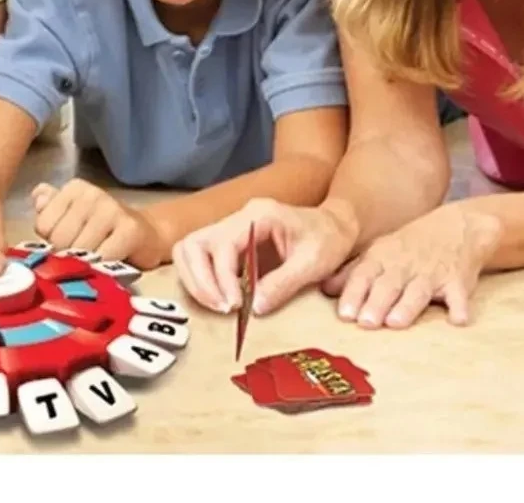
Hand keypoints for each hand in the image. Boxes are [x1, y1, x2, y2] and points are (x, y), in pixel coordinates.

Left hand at [31, 180, 167, 268]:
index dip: (52, 242)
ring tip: (95, 258)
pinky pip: (102, 258)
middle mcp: (92, 193)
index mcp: (74, 188)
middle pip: (60, 239)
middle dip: (68, 255)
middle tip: (83, 253)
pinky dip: (102, 267)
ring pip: (79, 250)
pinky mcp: (129, 229)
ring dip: (86, 263)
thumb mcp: (72, 217)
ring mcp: (111, 209)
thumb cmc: (102, 230)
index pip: (43, 225)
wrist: (147, 236)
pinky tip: (108, 263)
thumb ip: (50, 209)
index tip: (68, 241)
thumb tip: (37, 198)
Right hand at [173, 198, 357, 315]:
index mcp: (258, 215)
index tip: (234, 305)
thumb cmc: (328, 240)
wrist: (335, 227)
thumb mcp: (313, 264)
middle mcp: (237, 217)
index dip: (222, 277)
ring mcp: (229, 228)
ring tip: (218, 306)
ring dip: (196, 281)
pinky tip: (220, 299)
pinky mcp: (228, 242)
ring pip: (188, 249)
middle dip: (201, 280)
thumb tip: (254, 308)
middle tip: (221, 308)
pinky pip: (199, 257)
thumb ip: (283, 284)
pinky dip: (201, 280)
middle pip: (193, 243)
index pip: (222, 243)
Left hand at [321, 202, 501, 328]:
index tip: (344, 314)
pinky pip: (459, 295)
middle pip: (388, 285)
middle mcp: (404, 265)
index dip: (353, 293)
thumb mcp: (378, 252)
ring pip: (418, 291)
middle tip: (365, 322)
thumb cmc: (408, 247)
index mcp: (382, 258)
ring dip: (407, 306)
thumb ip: (352, 272)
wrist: (455, 228)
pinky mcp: (458, 281)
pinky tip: (458, 320)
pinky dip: (459, 307)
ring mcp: (432, 273)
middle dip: (376, 302)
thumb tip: (324, 290)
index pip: (363, 275)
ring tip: (395, 323)